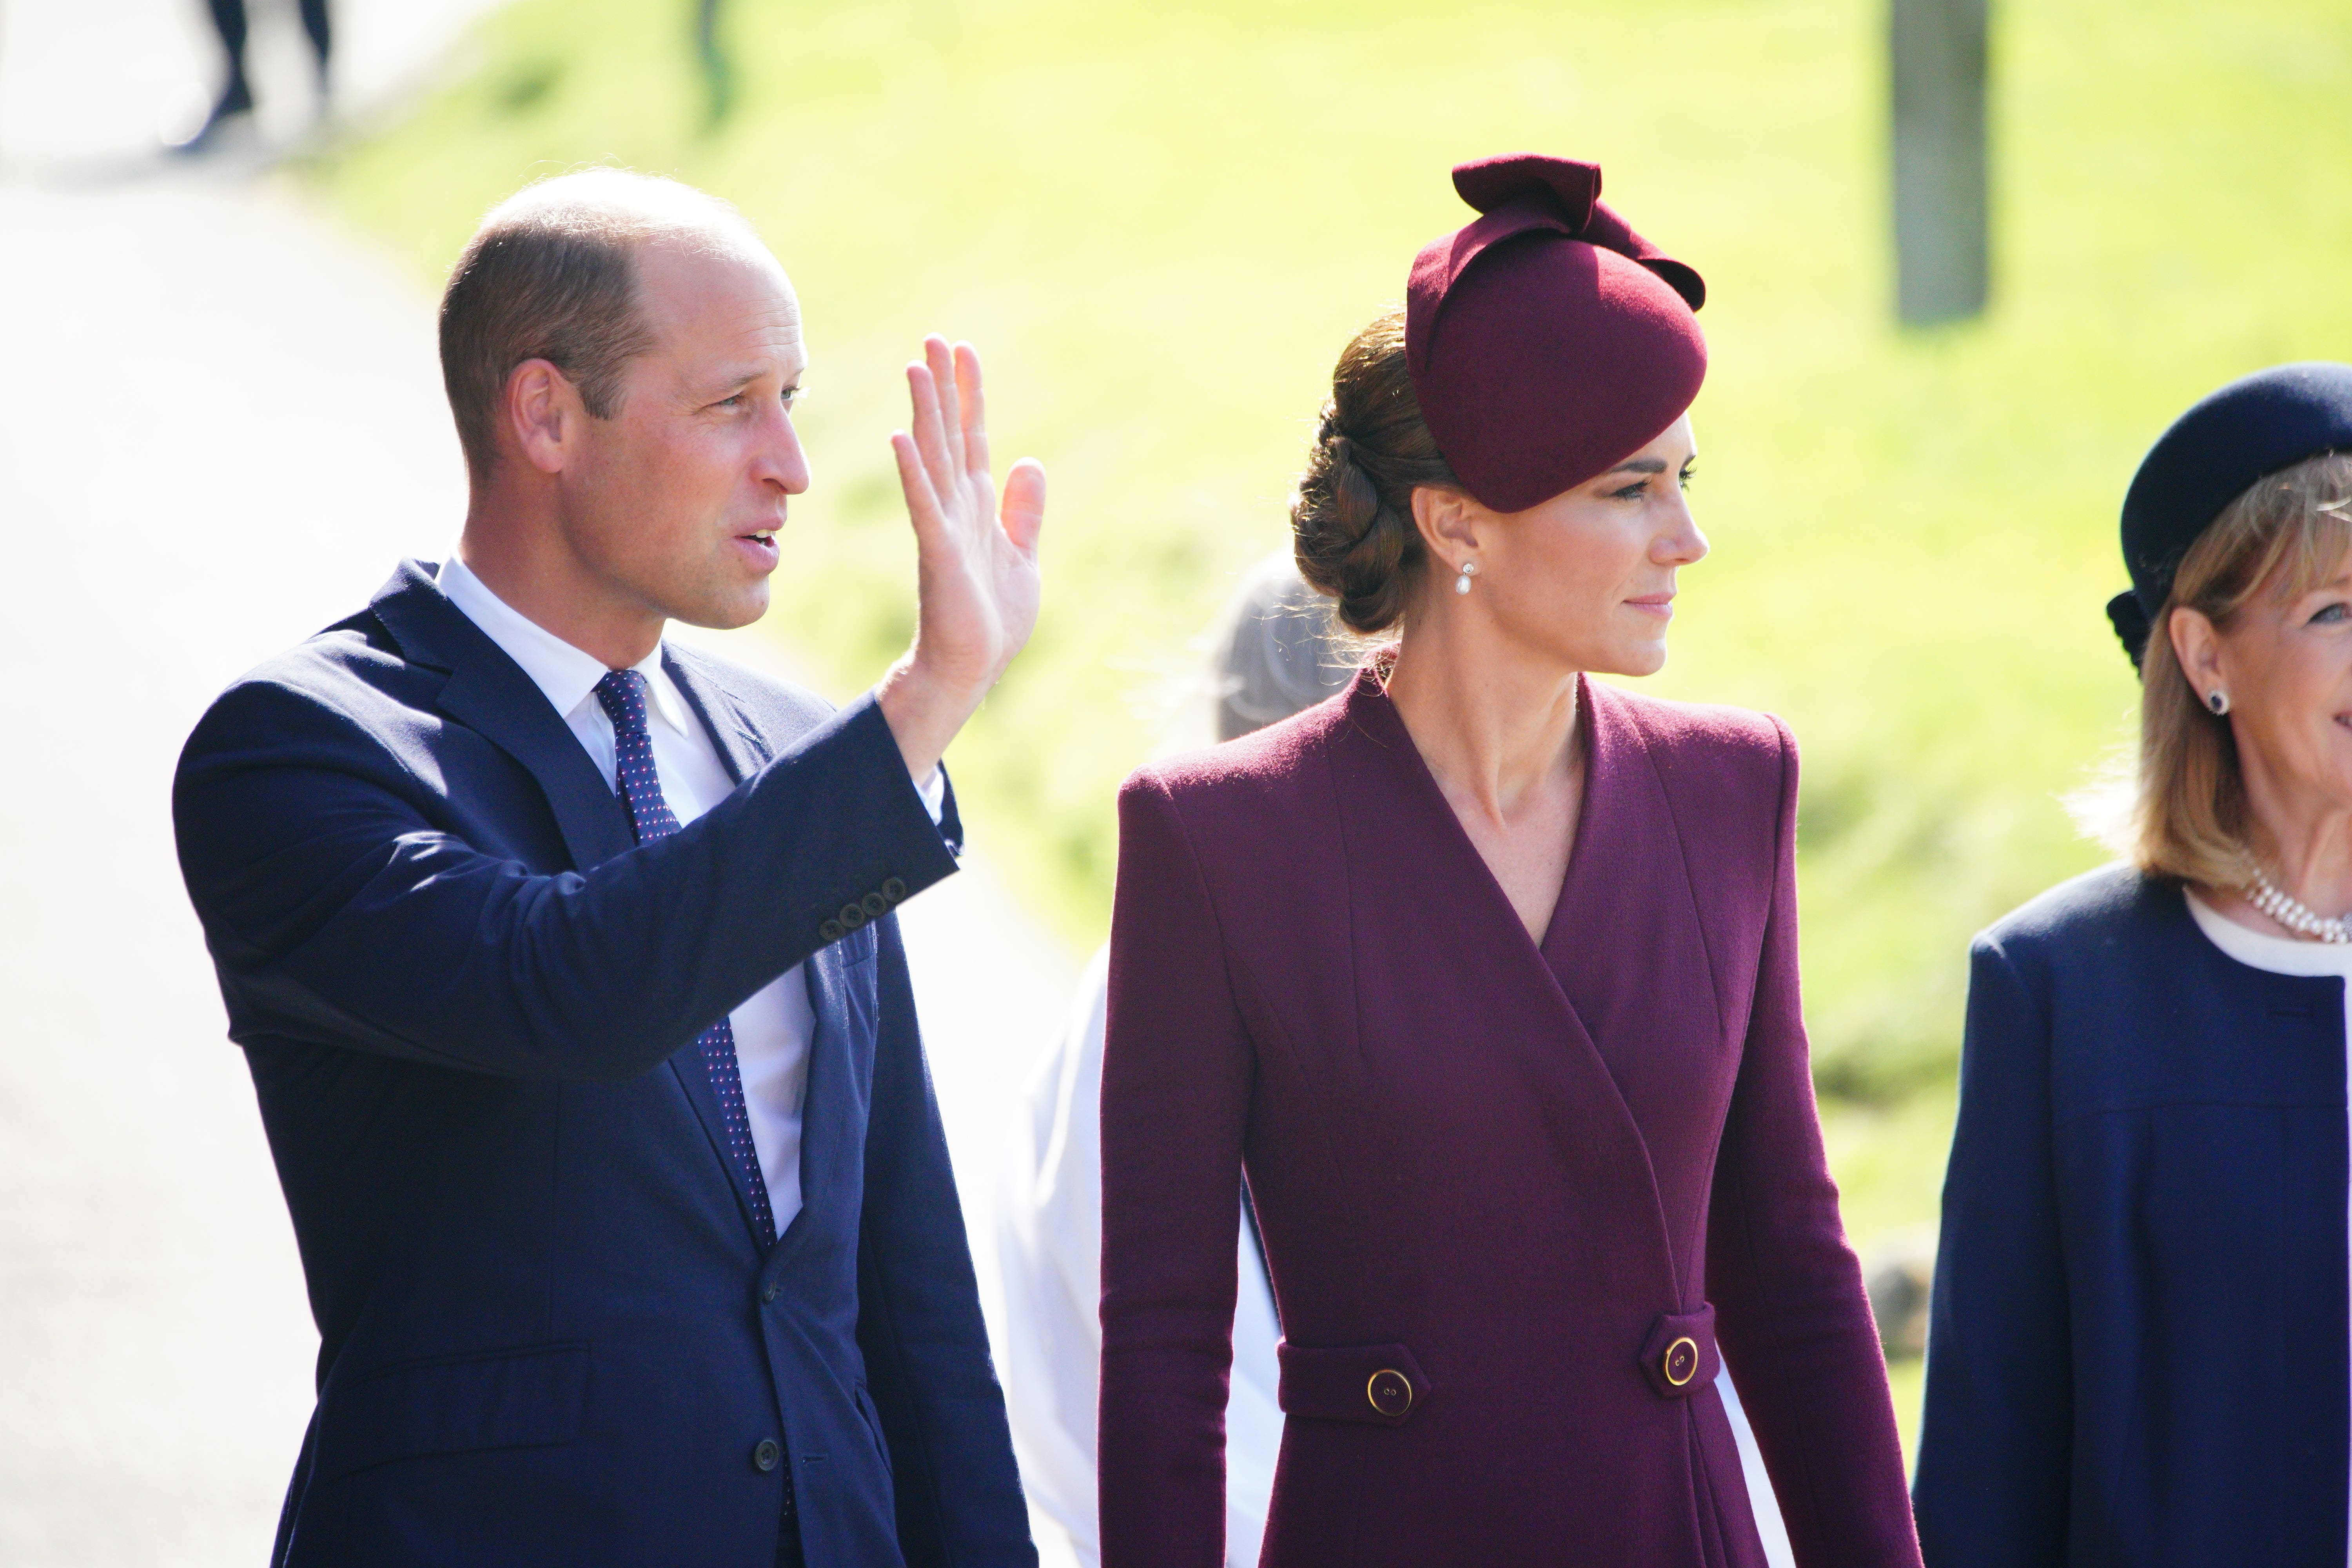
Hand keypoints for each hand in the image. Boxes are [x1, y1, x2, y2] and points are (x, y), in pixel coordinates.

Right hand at [875, 336, 1046, 785]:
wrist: (972, 668)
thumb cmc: (991, 620)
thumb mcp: (1022, 556)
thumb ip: (1024, 511)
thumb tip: (1029, 462)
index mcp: (976, 506)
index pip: (973, 437)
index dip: (970, 395)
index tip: (963, 351)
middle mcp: (956, 507)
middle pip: (950, 435)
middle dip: (944, 387)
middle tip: (934, 339)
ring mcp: (944, 527)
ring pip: (933, 458)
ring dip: (925, 413)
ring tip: (916, 367)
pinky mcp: (939, 553)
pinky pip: (923, 504)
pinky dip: (914, 472)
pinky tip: (901, 437)